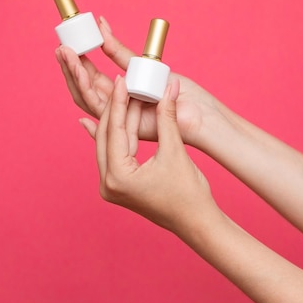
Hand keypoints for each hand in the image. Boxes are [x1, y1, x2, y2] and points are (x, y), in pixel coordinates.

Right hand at [56, 16, 220, 147]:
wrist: (201, 115)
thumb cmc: (181, 93)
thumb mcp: (147, 65)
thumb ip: (121, 52)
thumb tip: (102, 29)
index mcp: (122, 93)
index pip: (91, 78)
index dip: (76, 63)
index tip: (66, 45)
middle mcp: (117, 107)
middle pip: (83, 88)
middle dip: (69, 68)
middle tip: (59, 48)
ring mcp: (120, 118)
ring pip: (86, 98)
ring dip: (74, 75)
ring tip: (65, 55)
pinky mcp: (125, 126)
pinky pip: (101, 108)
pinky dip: (88, 88)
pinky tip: (81, 71)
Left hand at [80, 76, 215, 233]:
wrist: (196, 222)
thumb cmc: (189, 194)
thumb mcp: (175, 150)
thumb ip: (166, 117)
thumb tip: (168, 88)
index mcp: (117, 177)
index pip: (114, 130)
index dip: (119, 102)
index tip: (122, 80)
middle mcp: (107, 184)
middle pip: (106, 136)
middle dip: (116, 109)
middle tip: (123, 83)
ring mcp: (111, 187)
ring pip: (109, 144)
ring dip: (119, 121)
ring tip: (128, 96)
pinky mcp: (118, 186)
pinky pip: (115, 154)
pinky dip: (122, 136)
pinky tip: (122, 116)